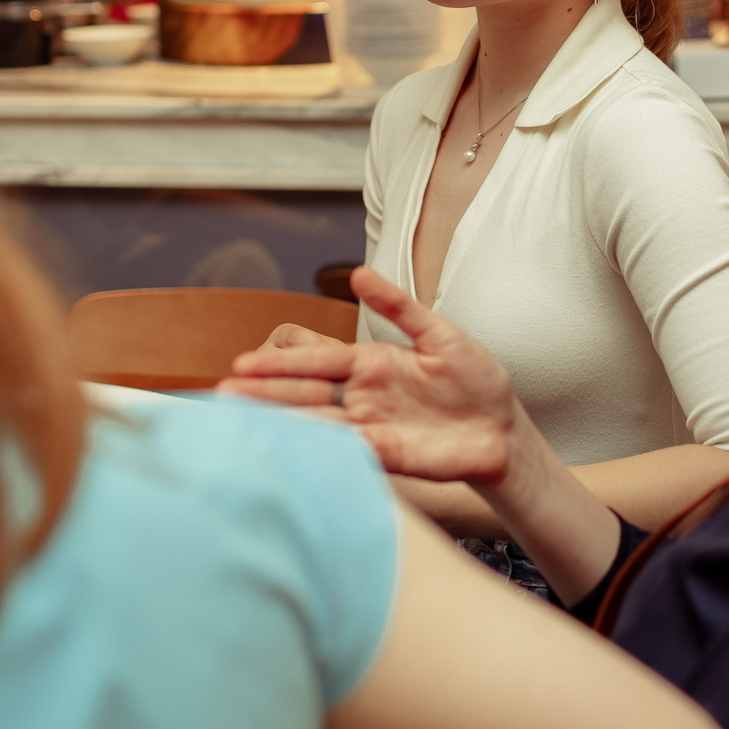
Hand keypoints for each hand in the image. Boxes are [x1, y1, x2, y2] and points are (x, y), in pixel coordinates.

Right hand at [223, 267, 519, 485]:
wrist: (502, 430)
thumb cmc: (476, 380)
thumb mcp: (441, 335)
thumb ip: (400, 307)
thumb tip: (356, 273)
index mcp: (371, 362)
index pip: (318, 360)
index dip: (282, 362)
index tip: (243, 362)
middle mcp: (363, 394)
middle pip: (308, 392)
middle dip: (268, 392)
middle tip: (225, 392)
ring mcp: (372, 425)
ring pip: (319, 422)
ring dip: (284, 421)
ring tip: (242, 420)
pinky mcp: (387, 454)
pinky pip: (348, 450)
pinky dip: (320, 448)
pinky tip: (292, 446)